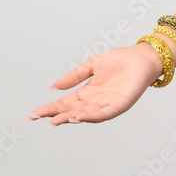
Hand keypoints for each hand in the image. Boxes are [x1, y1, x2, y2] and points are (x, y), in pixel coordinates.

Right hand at [27, 44, 162, 126]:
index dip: (49, 108)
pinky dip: (91, 116)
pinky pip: (104, 113)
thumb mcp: (92, 66)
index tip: (33, 114)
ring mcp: (107, 104)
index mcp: (87, 93)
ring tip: (58, 119)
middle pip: (71, 111)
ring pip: (86, 115)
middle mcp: (95, 101)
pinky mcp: (120, 104)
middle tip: (40, 117)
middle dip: (56, 115)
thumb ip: (74, 76)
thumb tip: (53, 87)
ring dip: (72, 118)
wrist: (142, 56)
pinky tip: (79, 116)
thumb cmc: (119, 60)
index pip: (64, 103)